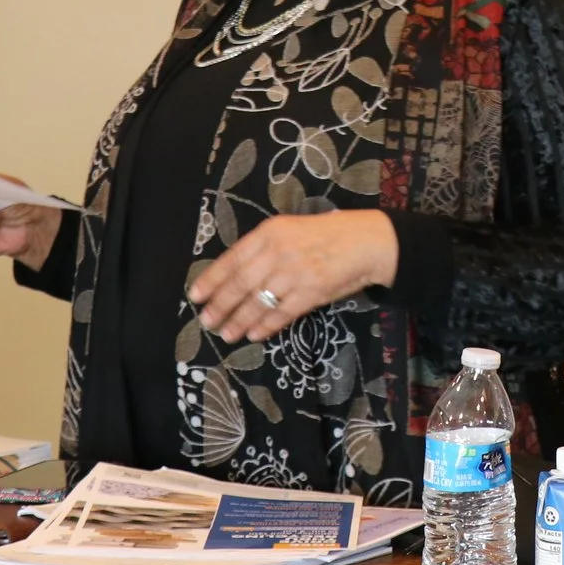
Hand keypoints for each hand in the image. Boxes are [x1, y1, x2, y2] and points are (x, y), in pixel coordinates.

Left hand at [187, 209, 395, 343]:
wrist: (368, 242)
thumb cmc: (328, 235)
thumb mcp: (291, 230)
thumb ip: (264, 248)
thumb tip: (234, 275)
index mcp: (271, 231)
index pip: (232, 258)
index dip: (211, 279)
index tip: (195, 295)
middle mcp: (279, 251)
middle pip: (240, 283)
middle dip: (220, 305)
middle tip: (207, 321)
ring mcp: (295, 273)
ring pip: (258, 301)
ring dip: (239, 320)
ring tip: (227, 334)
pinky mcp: (311, 293)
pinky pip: (281, 314)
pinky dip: (266, 325)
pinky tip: (255, 334)